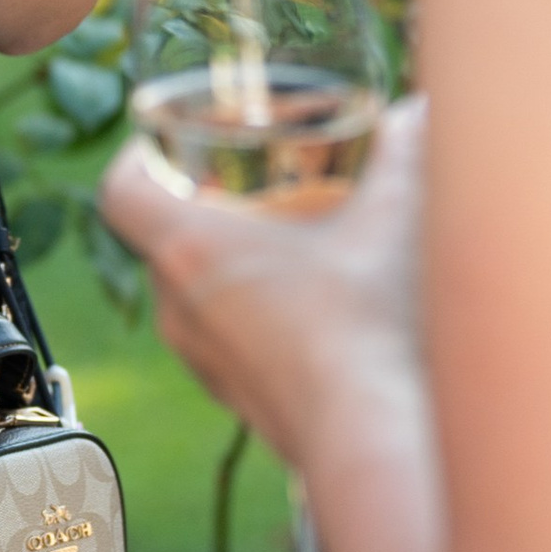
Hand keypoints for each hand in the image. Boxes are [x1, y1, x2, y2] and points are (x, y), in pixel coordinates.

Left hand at [97, 99, 426, 465]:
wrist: (381, 444)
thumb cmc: (374, 326)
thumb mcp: (395, 220)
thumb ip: (410, 152)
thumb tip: (429, 107)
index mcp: (190, 253)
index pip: (121, 192)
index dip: (136, 157)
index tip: (166, 140)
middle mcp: (179, 311)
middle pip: (161, 240)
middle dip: (201, 204)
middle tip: (249, 180)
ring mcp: (206, 364)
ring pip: (193, 295)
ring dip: (228, 263)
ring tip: (287, 240)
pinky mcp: (241, 401)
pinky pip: (226, 341)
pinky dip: (252, 312)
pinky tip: (314, 307)